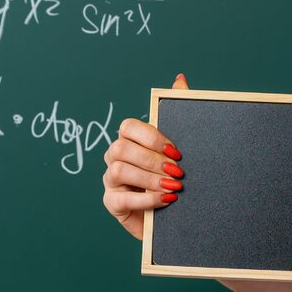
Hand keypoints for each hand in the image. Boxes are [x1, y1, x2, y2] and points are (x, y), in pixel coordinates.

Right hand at [101, 72, 187, 239]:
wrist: (177, 213)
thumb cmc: (174, 174)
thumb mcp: (179, 145)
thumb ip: (177, 110)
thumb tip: (179, 79)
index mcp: (131, 140)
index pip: (128, 127)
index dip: (151, 136)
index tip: (176, 150)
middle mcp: (116, 157)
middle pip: (120, 147)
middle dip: (151, 159)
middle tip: (178, 171)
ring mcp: (111, 180)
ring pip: (118, 170)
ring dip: (149, 178)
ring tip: (173, 187)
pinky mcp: (112, 202)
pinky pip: (121, 198)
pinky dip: (145, 199)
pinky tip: (166, 201)